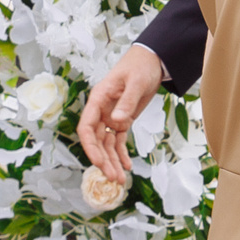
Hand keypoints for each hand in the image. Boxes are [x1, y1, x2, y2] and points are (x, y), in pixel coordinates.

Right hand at [77, 45, 165, 183]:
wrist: (152, 60)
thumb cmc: (140, 66)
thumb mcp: (135, 82)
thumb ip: (126, 102)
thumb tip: (116, 122)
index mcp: (98, 99)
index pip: (86, 127)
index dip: (90, 146)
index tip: (98, 161)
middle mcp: (101, 111)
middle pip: (97, 141)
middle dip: (103, 160)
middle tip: (113, 177)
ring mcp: (111, 116)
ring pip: (107, 144)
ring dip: (112, 161)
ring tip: (120, 179)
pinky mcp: (123, 120)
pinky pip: (119, 141)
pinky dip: (122, 154)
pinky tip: (127, 166)